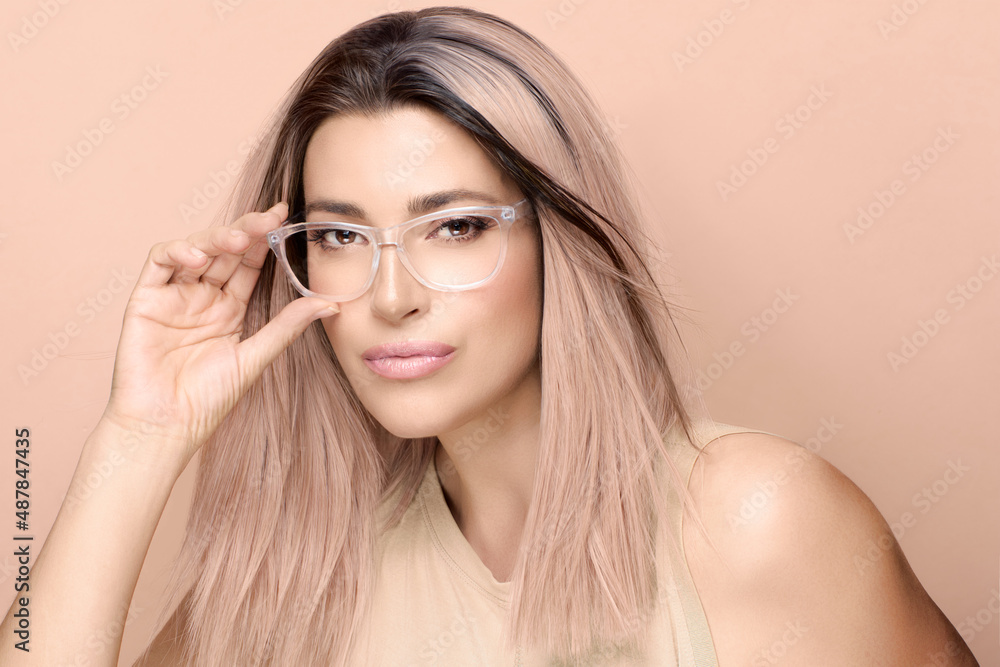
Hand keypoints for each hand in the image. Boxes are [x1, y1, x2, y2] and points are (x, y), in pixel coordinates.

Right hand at [101, 202, 337, 468]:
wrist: (166, 427)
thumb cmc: (208, 400)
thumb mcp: (255, 357)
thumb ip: (288, 326)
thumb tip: (332, 304)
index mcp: (230, 309)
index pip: (249, 264)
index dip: (265, 239)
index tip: (286, 217)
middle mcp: (202, 297)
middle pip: (225, 250)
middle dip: (247, 229)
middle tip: (270, 218)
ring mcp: (173, 296)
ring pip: (195, 249)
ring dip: (217, 237)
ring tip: (239, 238)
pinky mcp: (145, 300)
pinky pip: (159, 262)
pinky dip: (177, 251)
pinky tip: (198, 255)